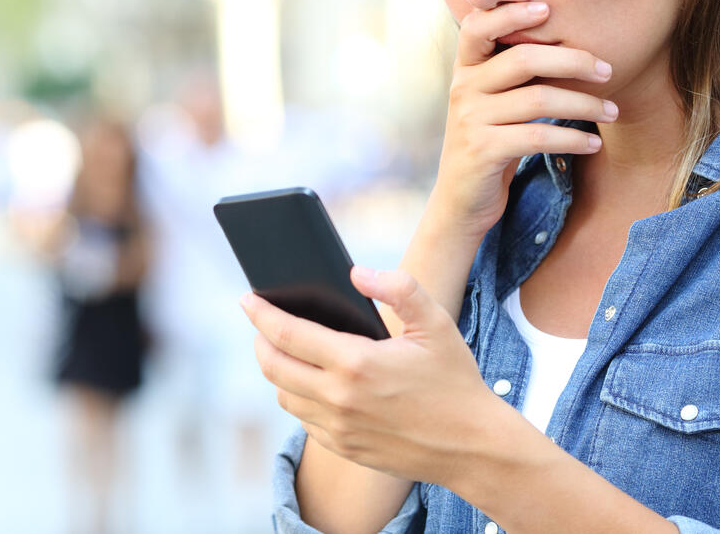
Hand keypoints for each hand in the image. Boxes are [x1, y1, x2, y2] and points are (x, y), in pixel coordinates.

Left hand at [243, 266, 501, 486]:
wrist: (472, 447)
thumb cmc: (455, 380)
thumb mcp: (435, 323)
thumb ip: (398, 287)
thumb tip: (357, 272)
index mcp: (356, 363)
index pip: (287, 334)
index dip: (261, 313)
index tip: (247, 299)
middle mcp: (339, 399)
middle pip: (273, 366)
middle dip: (259, 340)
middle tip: (260, 322)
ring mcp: (339, 428)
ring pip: (285, 395)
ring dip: (277, 371)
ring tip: (285, 350)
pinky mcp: (344, 448)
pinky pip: (304, 420)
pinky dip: (299, 397)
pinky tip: (311, 382)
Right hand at [434, 1, 614, 236]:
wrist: (461, 200)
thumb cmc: (490, 141)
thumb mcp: (493, 101)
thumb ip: (514, 72)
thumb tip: (572, 43)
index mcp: (466, 69)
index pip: (478, 25)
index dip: (510, 12)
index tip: (548, 8)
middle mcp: (463, 88)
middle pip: (523, 58)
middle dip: (573, 60)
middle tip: (608, 70)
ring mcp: (470, 120)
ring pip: (538, 99)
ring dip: (584, 104)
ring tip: (613, 112)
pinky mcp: (483, 151)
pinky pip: (538, 137)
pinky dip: (573, 139)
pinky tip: (594, 143)